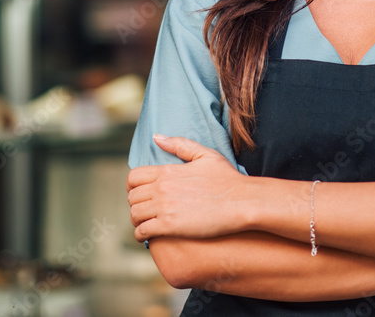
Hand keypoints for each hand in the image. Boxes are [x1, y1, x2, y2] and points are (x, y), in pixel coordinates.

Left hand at [126, 135, 247, 241]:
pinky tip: (148, 236)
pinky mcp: (170, 226)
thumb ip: (179, 144)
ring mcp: (165, 207)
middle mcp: (162, 188)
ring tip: (146, 223)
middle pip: (132, 197)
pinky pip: (143, 231)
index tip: (141, 193)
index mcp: (168, 171)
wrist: (243, 202)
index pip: (134, 177)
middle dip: (136, 204)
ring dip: (137, 220)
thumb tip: (156, 138)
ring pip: (134, 215)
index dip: (133, 186)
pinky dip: (141, 234)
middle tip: (145, 210)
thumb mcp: (205, 155)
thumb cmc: (228, 179)